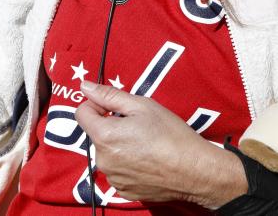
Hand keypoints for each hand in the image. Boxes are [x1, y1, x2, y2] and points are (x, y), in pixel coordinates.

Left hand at [75, 81, 246, 208]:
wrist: (196, 170)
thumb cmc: (171, 135)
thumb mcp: (141, 105)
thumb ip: (109, 95)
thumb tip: (85, 86)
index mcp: (105, 136)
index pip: (81, 113)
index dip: (96, 105)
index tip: (115, 107)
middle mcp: (103, 160)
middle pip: (96, 134)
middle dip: (110, 126)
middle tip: (137, 126)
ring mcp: (113, 178)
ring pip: (106, 153)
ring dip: (118, 146)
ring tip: (144, 144)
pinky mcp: (124, 190)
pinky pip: (117, 171)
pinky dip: (126, 163)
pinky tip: (146, 160)